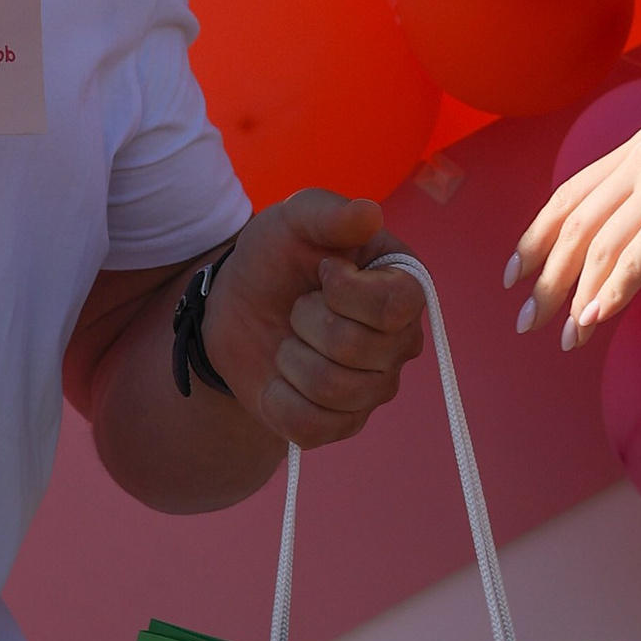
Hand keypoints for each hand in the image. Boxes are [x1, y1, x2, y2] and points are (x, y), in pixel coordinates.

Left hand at [198, 191, 425, 447]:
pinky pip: (310, 427)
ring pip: (332, 389)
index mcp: (403, 288)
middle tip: (298, 307)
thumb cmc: (277, 257)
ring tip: (289, 340)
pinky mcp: (341, 424)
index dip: (345, 291)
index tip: (322, 270)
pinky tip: (279, 379)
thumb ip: (329, 213)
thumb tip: (370, 213)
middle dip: (306, 320)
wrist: (237, 306)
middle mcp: (400, 343)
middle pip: (357, 349)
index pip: (396, 305)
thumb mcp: (293, 220)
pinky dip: (279, 400)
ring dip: (290, 358)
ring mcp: (373, 388)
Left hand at [509, 129, 640, 340]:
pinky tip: (595, 322)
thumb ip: (635, 214)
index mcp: (640, 147)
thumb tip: (585, 261)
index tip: (515, 275)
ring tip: (566, 337)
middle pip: (575, 223)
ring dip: (576, 298)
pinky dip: (610, 295)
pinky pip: (632, 260)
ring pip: (599, 246)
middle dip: (546, 276)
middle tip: (528, 319)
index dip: (535, 237)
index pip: (569, 195)